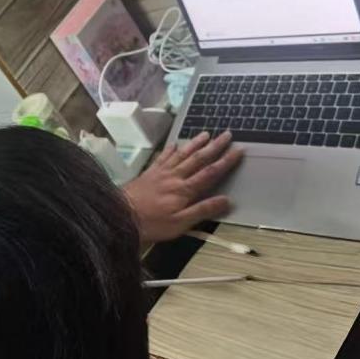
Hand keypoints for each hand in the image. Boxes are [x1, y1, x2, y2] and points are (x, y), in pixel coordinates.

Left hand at [124, 132, 242, 243]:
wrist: (120, 216)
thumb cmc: (152, 224)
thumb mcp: (180, 223)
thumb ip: (202, 210)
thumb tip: (226, 200)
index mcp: (184, 190)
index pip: (210, 173)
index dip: (226, 161)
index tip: (239, 150)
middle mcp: (174, 177)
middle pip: (198, 159)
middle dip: (214, 146)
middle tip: (227, 134)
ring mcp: (160, 173)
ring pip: (181, 154)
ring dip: (195, 144)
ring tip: (206, 134)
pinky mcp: (148, 174)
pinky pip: (162, 158)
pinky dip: (170, 150)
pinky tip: (175, 144)